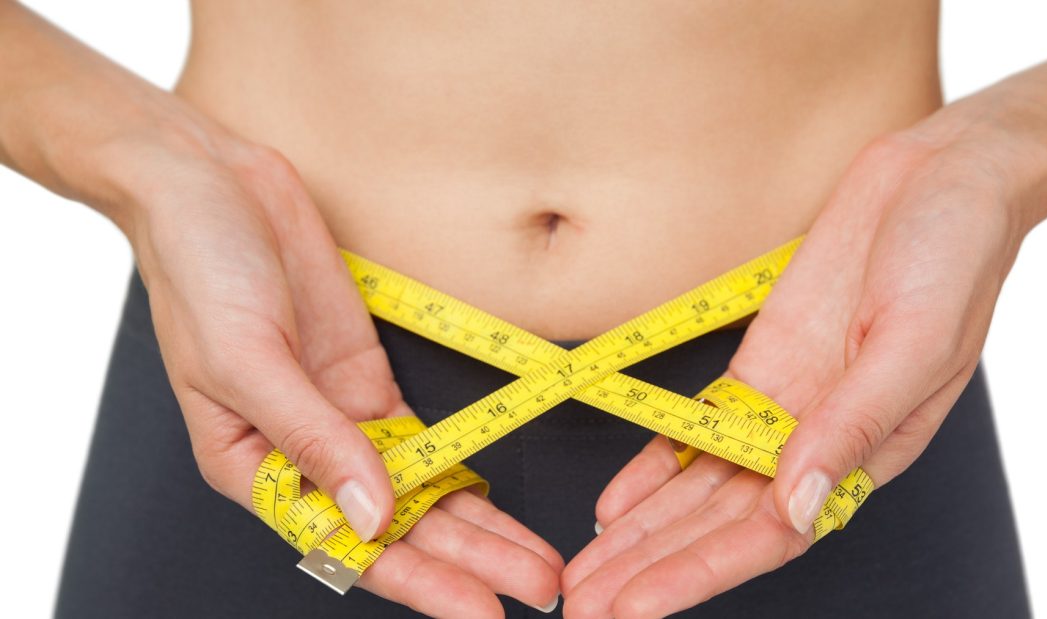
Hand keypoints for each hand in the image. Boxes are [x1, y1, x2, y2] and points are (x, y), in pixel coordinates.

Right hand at [117, 115, 560, 616]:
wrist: (212, 183)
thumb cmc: (200, 270)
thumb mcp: (247, 359)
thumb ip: (312, 439)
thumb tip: (372, 515)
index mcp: (255, 467)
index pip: (347, 544)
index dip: (418, 581)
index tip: (478, 609)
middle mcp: (304, 454)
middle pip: (399, 526)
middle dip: (470, 562)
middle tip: (538, 590)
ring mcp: (342, 416)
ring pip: (418, 489)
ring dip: (476, 528)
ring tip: (536, 563)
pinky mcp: (367, 377)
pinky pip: (423, 439)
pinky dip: (458, 470)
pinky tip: (494, 504)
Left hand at [560, 122, 1038, 617]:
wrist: (938, 179)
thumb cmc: (952, 258)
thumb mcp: (915, 343)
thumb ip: (852, 426)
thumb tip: (800, 505)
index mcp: (863, 453)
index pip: (769, 535)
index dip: (697, 574)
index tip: (634, 607)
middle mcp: (813, 442)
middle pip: (719, 524)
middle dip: (651, 567)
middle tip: (585, 605)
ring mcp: (780, 406)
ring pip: (699, 487)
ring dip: (642, 532)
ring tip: (587, 572)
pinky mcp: (757, 366)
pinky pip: (695, 428)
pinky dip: (652, 468)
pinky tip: (615, 505)